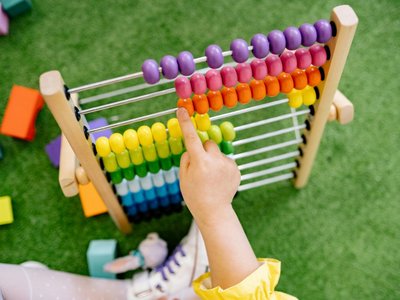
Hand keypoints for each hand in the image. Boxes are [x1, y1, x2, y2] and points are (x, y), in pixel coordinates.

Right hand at [176, 108, 240, 226]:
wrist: (214, 211)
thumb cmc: (194, 195)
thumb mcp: (183, 177)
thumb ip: (187, 158)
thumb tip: (194, 147)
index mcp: (200, 162)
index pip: (191, 137)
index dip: (186, 123)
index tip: (182, 110)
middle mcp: (216, 161)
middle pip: (208, 143)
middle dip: (203, 150)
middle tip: (200, 166)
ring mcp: (228, 164)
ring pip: (217, 152)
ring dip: (213, 159)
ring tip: (211, 177)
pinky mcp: (236, 169)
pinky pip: (225, 160)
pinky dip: (221, 166)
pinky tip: (219, 180)